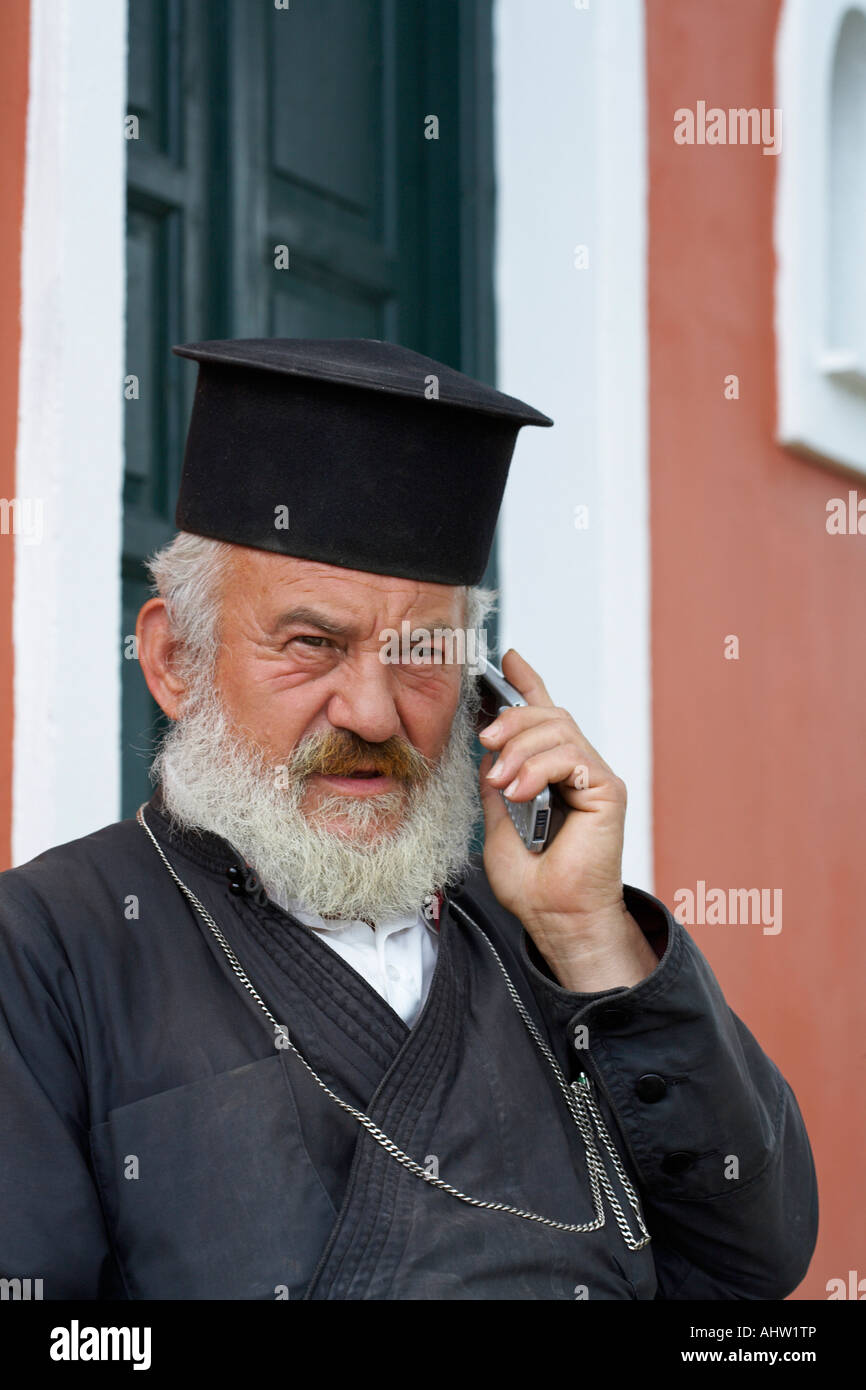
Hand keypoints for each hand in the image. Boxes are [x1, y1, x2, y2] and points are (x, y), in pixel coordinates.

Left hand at [478, 649, 656, 990]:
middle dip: (512, 718)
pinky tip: (519, 790)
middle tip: (485, 740)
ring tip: (501, 781)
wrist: (556, 916)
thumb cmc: (533, 882)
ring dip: (520, 748)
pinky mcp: (608, 790)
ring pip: (559, 730)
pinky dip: (538, 768)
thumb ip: (496, 784)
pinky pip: (571, 756)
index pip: (544, 717)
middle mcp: (580, 770)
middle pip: (549, 715)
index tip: (507, 658)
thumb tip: (486, 752)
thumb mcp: (496, 823)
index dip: (527, 682)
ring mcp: (596, 777)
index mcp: (554, 774)